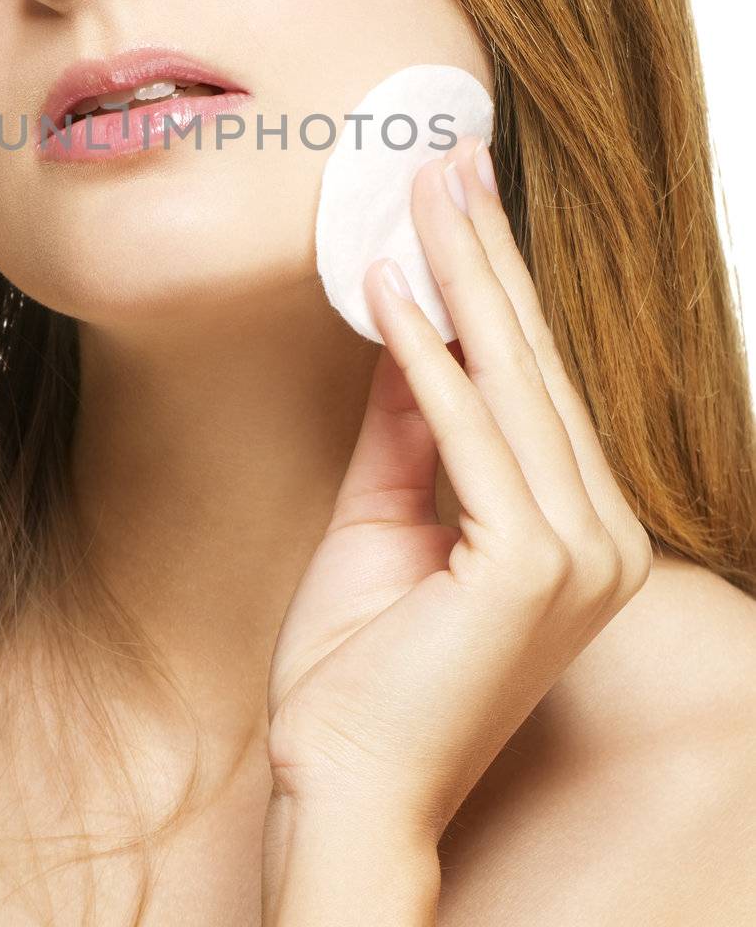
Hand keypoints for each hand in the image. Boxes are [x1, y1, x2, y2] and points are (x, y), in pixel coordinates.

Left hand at [265, 134, 652, 846]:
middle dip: (484, 255)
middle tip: (448, 161)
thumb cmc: (360, 668)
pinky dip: (424, 356)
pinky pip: (467, 433)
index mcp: (582, 529)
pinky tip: (392, 285)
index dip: (494, 284)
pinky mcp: (533, 567)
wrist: (342, 784)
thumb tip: (407, 318)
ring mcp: (581, 554)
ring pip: (510, 383)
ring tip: (423, 192)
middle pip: (534, 366)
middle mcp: (604, 538)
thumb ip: (408, 423)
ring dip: (459, 278)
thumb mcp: (386, 516)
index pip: (534, 381)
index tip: (460, 200)